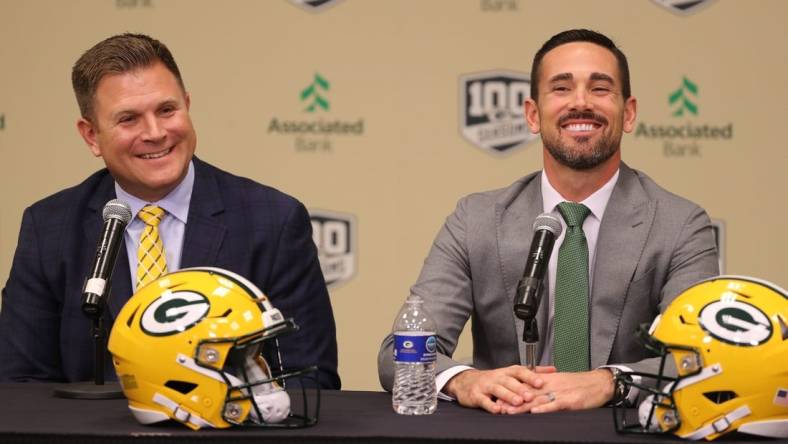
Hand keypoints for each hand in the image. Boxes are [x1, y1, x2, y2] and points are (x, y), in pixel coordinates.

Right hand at [444, 365, 555, 413]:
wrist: (466, 382)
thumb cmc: (493, 379)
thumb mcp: (511, 373)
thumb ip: (532, 372)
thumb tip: (553, 370)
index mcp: (506, 372)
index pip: (519, 371)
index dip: (530, 376)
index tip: (541, 382)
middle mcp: (497, 377)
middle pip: (509, 381)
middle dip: (520, 388)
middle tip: (530, 395)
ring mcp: (485, 386)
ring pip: (497, 390)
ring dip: (508, 396)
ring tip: (518, 402)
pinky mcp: (476, 396)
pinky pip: (484, 401)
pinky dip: (490, 405)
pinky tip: (497, 410)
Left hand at [497, 368, 614, 413]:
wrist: (600, 383)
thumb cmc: (582, 384)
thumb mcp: (561, 381)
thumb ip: (547, 386)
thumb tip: (533, 392)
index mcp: (549, 380)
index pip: (527, 385)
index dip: (512, 391)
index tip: (500, 397)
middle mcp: (552, 385)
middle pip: (528, 393)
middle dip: (512, 400)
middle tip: (499, 406)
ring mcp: (560, 393)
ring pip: (538, 399)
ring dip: (523, 406)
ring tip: (510, 411)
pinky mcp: (570, 401)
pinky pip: (554, 404)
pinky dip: (544, 408)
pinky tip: (535, 411)